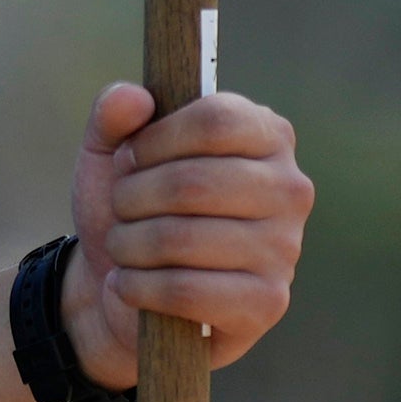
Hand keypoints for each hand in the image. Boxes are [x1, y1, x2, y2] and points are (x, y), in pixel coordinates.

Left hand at [67, 79, 313, 389]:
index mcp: (267, 136)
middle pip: (193, 182)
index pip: (215, 120)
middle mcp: (290, 189)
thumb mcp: (111, 154)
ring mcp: (285, 248)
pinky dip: (137, 287)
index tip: (129, 159)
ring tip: (121, 247)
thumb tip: (133, 98)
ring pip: (182, 238)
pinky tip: (129, 284)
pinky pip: (185, 290)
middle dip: (132, 198)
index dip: (155, 140)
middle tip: (119, 209)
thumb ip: (113, 115)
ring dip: (128, 244)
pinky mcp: (268, 303)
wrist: (129, 291)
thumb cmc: (135, 212)